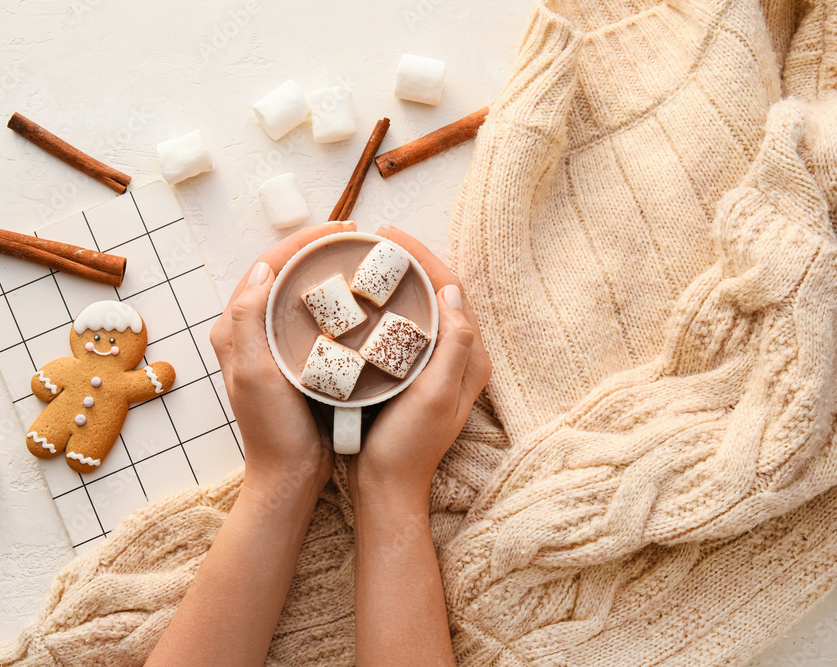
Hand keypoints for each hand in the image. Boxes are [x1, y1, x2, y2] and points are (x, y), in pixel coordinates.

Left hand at [210, 222, 355, 498]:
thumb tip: (264, 268)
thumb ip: (250, 319)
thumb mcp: (256, 372)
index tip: (341, 230)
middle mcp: (248, 332)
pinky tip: (356, 300)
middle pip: (281, 274)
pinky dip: (331, 301)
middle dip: (314, 250)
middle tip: (353, 238)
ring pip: (296, 294)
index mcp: (235, 329)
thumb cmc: (272, 428)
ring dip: (323, 272)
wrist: (289, 474)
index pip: (266, 267)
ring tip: (357, 260)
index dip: (301, 241)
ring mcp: (271, 346)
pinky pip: (310, 318)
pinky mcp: (292, 361)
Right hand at [349, 225, 491, 503]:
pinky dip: (391, 306)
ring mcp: (437, 366)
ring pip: (424, 308)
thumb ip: (452, 345)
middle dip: (413, 261)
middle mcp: (459, 357)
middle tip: (378, 239)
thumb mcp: (435, 395)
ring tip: (372, 260)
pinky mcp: (416, 375)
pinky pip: (408, 327)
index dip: (424, 257)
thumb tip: (452, 291)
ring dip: (402, 281)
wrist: (387, 486)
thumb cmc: (408, 445)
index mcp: (470, 358)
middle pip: (440, 293)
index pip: (452, 290)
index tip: (390, 236)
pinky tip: (367, 300)